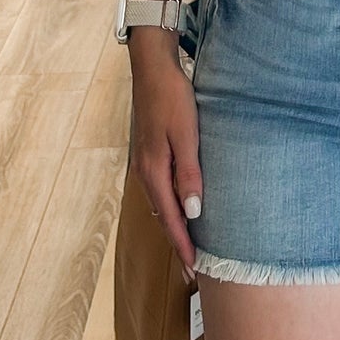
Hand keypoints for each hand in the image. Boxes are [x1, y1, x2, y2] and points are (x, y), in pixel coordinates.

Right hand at [130, 39, 202, 276]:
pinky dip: (170, 207)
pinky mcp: (150, 153)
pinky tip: (180, 208)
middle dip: (177, 243)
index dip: (182, 245)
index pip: (170, 218)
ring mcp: (145, 163)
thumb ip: (189, 172)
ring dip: (174, 226)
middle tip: (191, 271)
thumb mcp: (186, 133)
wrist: (152, 68)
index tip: (194, 270)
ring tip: (188, 246)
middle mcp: (146, 172)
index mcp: (154, 171)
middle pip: (162, 217)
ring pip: (160, 204)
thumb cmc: (172, 97)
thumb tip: (193, 211)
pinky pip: (160, 190)